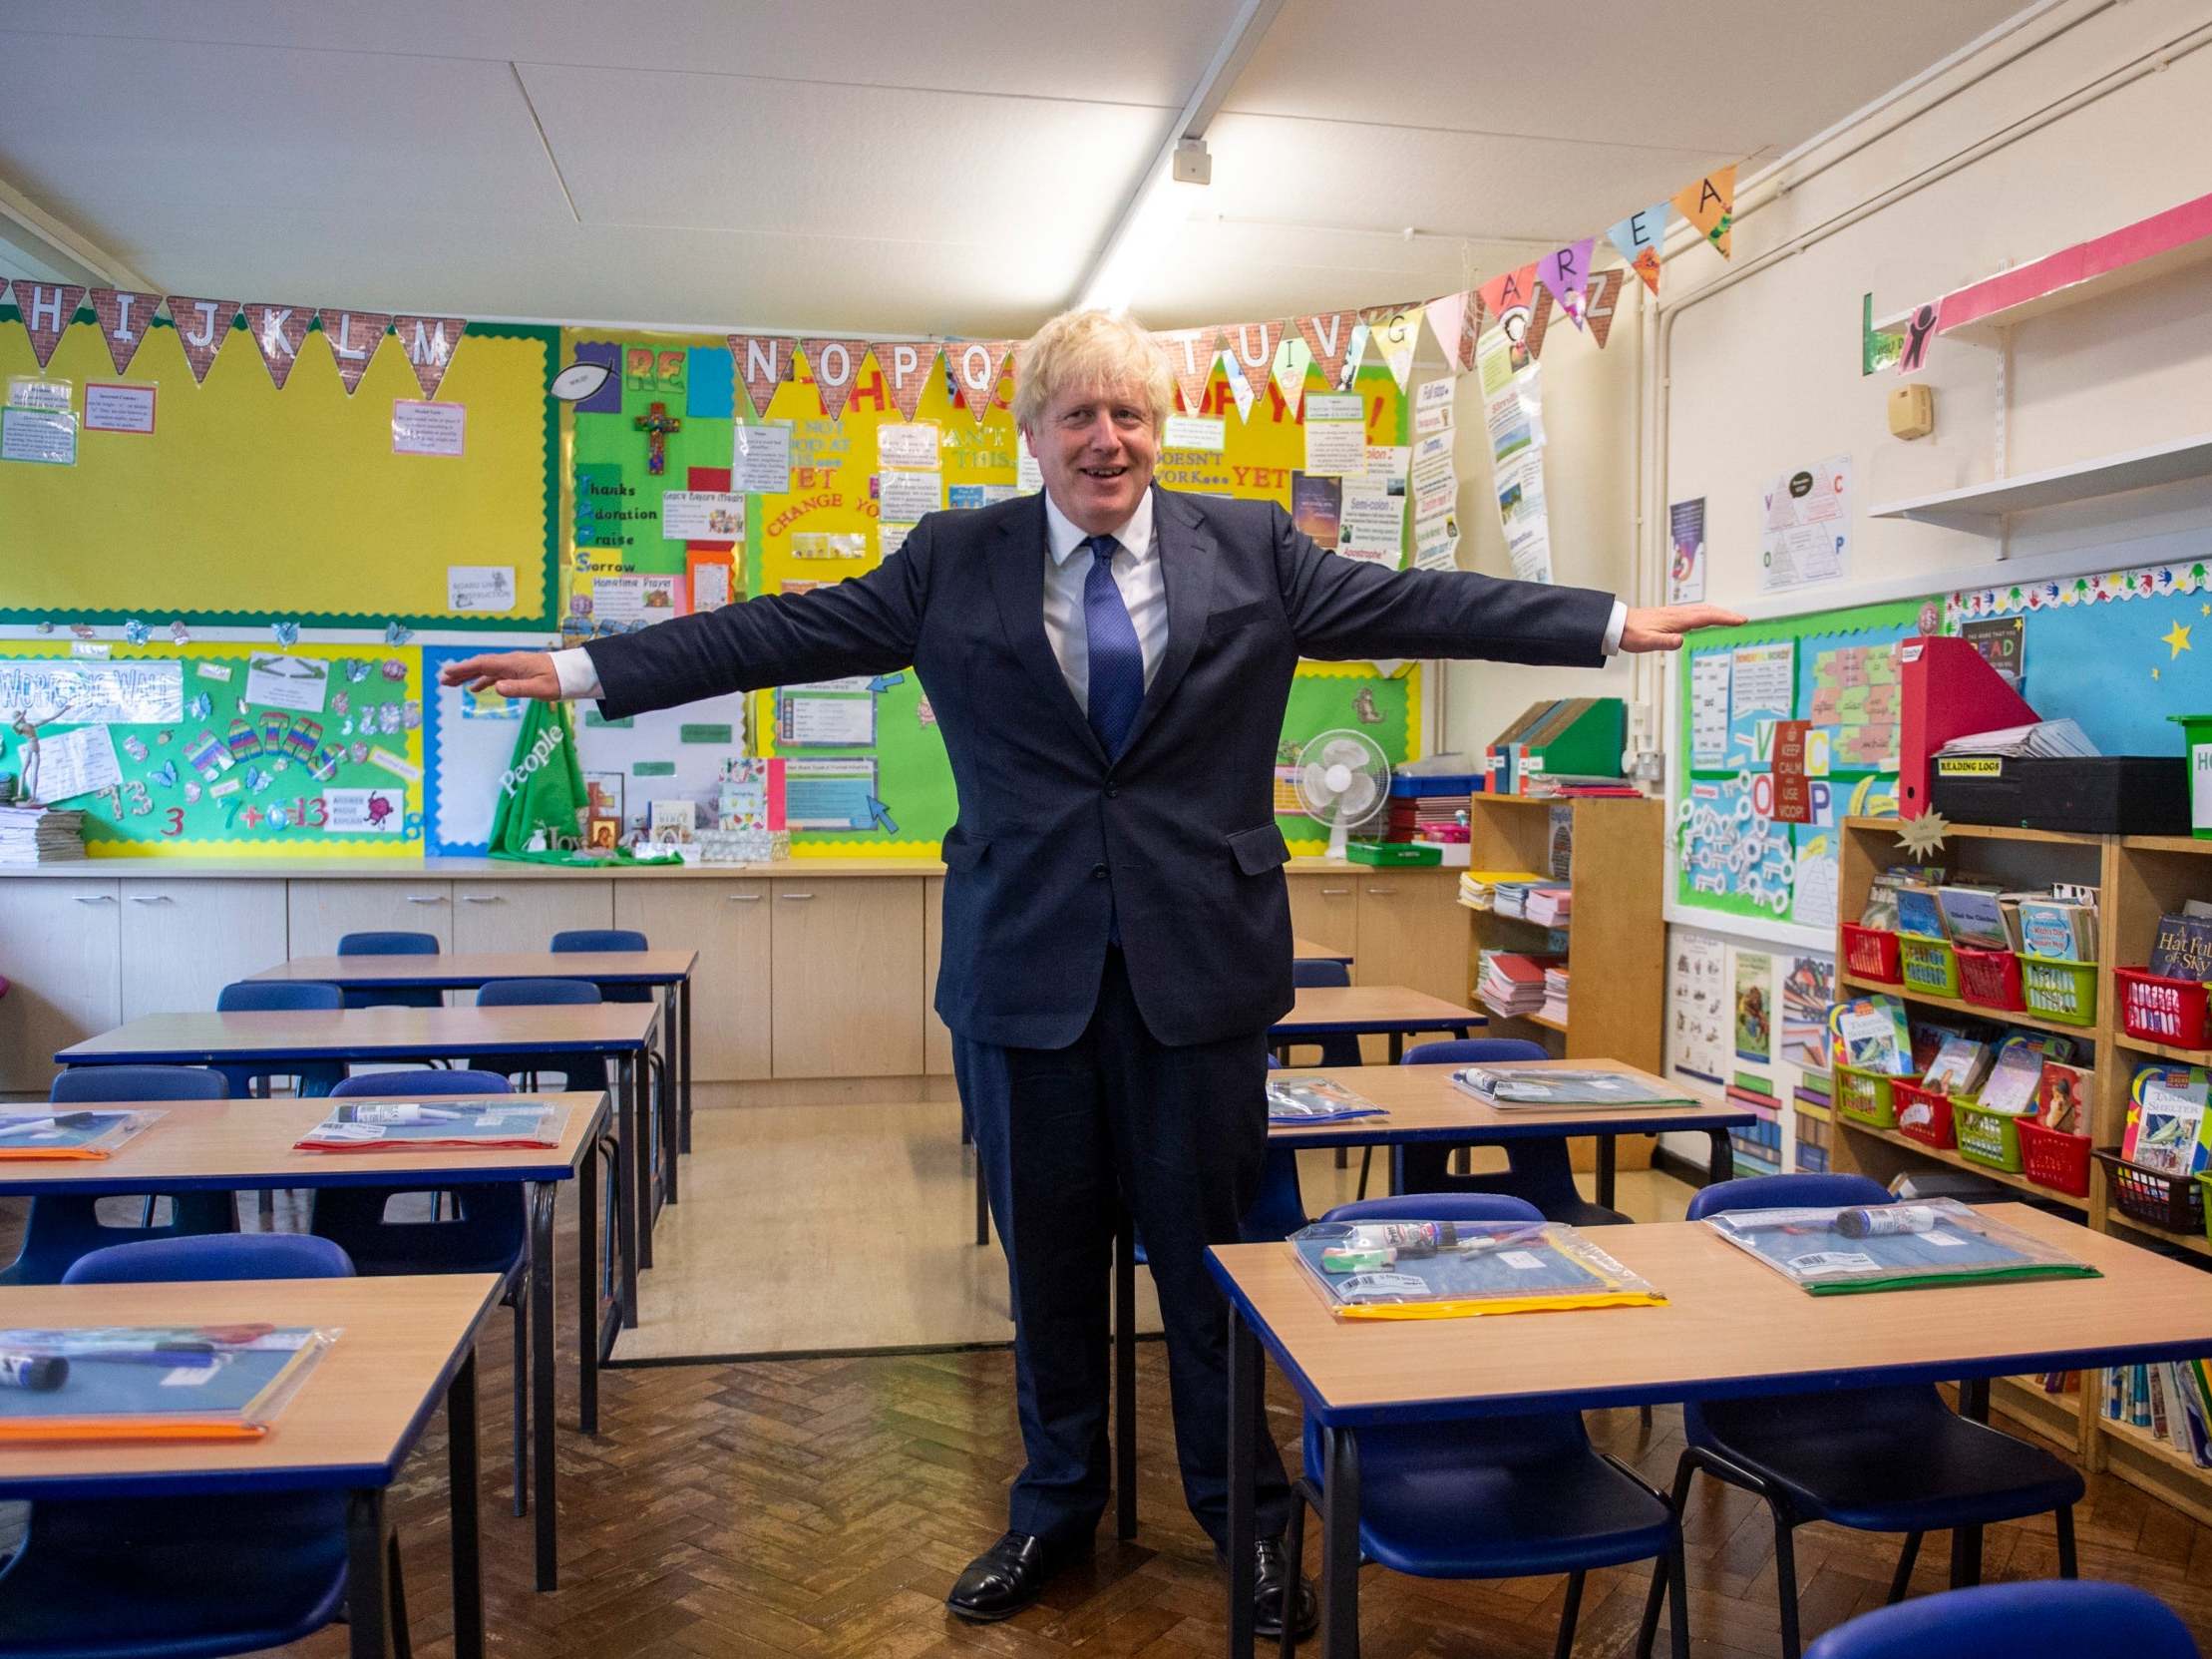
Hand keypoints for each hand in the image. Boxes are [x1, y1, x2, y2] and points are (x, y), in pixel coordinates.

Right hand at [438, 650, 562, 699]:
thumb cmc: (558, 680)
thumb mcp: (540, 688)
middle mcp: (510, 662)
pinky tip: (476, 689)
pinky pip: (496, 675)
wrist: (572, 673)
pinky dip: (484, 680)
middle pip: (481, 665)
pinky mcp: (518, 672)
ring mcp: (513, 666)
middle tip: (443, 680)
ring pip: (486, 670)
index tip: (448, 672)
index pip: (483, 664)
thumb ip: (518, 688)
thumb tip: (497, 688)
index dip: (464, 668)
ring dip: (469, 676)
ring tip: (452, 684)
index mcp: (512, 663)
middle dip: (461, 672)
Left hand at [1619, 603, 1746, 651]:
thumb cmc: (1632, 634)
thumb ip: (1664, 642)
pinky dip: (1707, 614)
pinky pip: (1694, 612)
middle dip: (1726, 615)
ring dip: (1718, 613)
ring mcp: (1675, 613)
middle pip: (1708, 611)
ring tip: (1730, 618)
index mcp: (1677, 619)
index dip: (1725, 618)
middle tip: (1742, 619)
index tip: (1740, 620)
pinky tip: (1707, 619)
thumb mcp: (1647, 642)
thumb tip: (1681, 641)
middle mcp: (1678, 614)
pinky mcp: (1671, 616)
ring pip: (1702, 610)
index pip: (1706, 617)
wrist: (1619, 625)